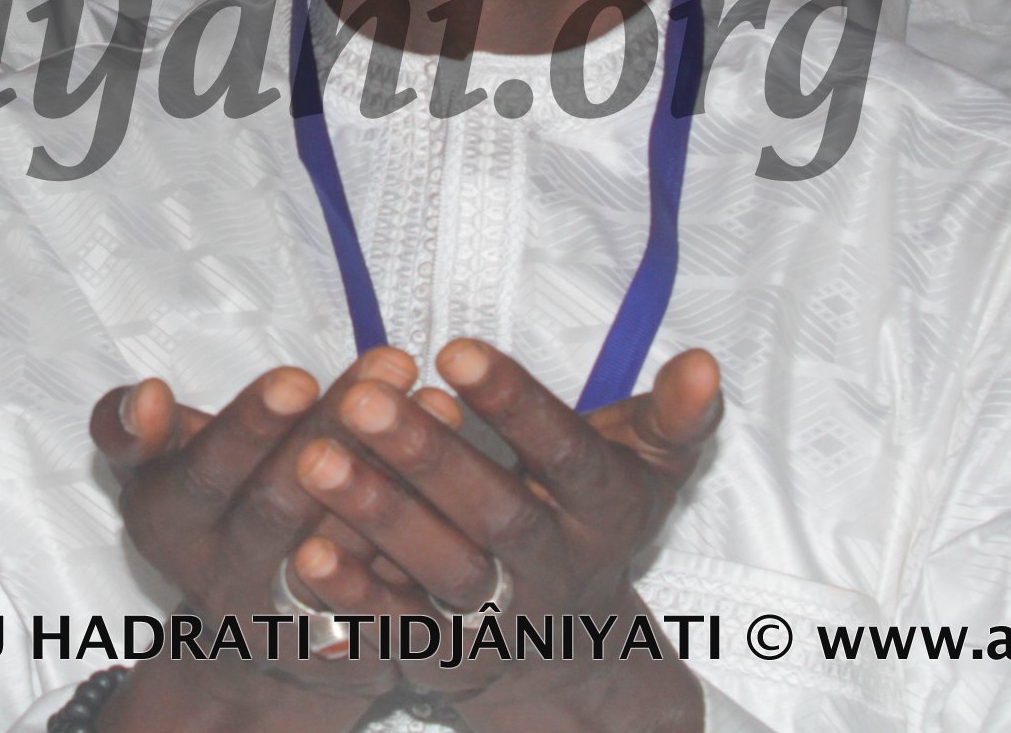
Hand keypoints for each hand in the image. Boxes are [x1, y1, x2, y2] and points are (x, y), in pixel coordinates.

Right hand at [89, 357, 419, 732]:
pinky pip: (398, 592)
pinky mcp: (354, 651)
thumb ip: (131, 430)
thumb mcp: (155, 470)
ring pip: (347, 549)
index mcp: (170, 527)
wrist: (254, 638)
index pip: (203, 477)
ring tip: (434, 405)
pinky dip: (432, 530)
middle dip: (334, 429)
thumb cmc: (212, 513)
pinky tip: (465, 473)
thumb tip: (148, 396)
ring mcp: (290, 624)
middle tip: (388, 362)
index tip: (297, 376)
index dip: (247, 428)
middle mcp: (224, 582)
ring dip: (394, 475)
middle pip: (279, 507)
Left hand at [286, 341, 721, 731]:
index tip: (455, 349)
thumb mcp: (643, 472)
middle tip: (361, 401)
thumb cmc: (589, 523)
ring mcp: (504, 622)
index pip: (568, 454)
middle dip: (428, 456)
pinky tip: (305, 551)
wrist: (576, 657)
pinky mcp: (451, 662)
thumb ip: (671, 420)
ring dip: (380, 519)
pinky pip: (401, 630)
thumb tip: (706, 362)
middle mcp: (557, 570)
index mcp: (604, 512)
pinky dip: (355, 598)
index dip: (515, 404)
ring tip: (315, 460)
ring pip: (442, 572)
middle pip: (497, 513)